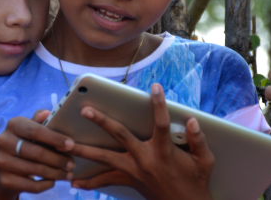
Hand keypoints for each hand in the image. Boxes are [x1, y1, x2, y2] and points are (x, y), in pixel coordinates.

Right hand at [0, 110, 74, 199]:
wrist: (3, 169)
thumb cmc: (24, 144)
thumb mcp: (29, 129)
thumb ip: (39, 121)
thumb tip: (48, 113)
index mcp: (12, 125)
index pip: (35, 131)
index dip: (55, 138)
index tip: (71, 145)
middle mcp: (3, 142)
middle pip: (37, 152)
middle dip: (58, 159)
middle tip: (72, 164)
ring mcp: (1, 162)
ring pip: (36, 170)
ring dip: (56, 173)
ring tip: (67, 174)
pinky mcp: (5, 180)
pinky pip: (32, 186)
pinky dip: (46, 184)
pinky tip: (53, 181)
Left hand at [69, 83, 213, 199]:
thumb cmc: (196, 182)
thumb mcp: (204, 161)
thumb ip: (199, 140)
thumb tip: (191, 121)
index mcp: (164, 152)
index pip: (161, 123)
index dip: (158, 105)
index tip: (154, 88)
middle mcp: (145, 159)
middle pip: (120, 136)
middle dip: (102, 122)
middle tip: (85, 110)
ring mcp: (134, 171)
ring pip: (104, 158)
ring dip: (84, 150)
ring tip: (65, 145)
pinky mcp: (128, 181)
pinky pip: (105, 181)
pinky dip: (90, 182)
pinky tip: (75, 182)